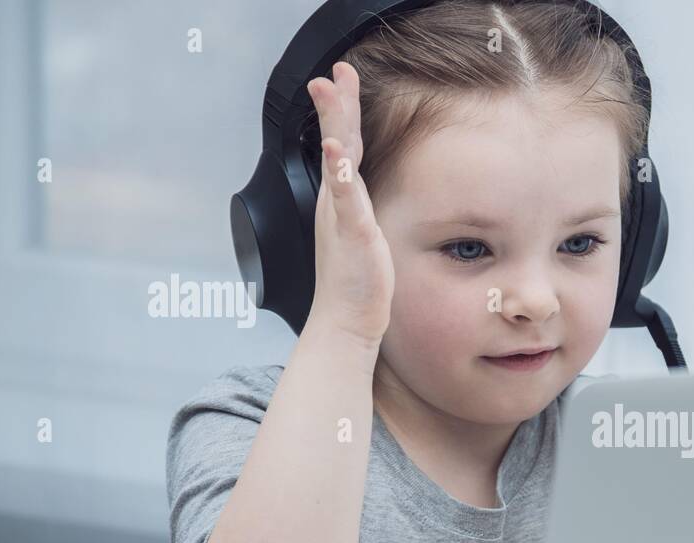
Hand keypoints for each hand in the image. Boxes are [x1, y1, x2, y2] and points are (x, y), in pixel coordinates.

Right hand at [305, 60, 394, 346]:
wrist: (346, 321)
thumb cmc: (355, 283)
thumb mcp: (360, 236)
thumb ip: (360, 211)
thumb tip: (364, 198)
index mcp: (340, 201)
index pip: (343, 146)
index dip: (342, 111)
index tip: (341, 78)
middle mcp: (335, 204)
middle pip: (336, 141)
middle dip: (334, 103)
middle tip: (331, 71)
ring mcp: (341, 217)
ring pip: (339, 161)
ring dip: (335, 123)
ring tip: (329, 91)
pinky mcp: (353, 234)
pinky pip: (346, 199)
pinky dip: (340, 172)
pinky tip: (339, 150)